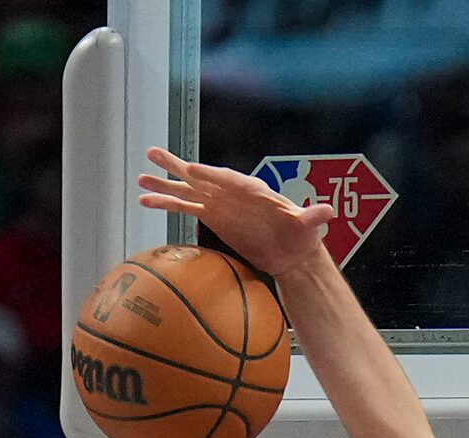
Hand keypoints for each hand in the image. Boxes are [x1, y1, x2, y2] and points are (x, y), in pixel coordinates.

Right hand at [139, 150, 333, 277]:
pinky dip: (168, 205)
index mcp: (252, 190)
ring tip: (140, 179)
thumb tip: (328, 211)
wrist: (292, 252)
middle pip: (202, 177)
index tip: (193, 172)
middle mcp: (232, 192)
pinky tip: (147, 201)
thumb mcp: (309, 227)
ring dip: (165, 186)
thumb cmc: (302, 236)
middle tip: (153, 154)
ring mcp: (220, 204)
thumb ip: (313, 217)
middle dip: (178, 167)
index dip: (211, 176)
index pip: (228, 180)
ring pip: (188, 192)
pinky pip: (186, 209)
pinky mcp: (213, 217)